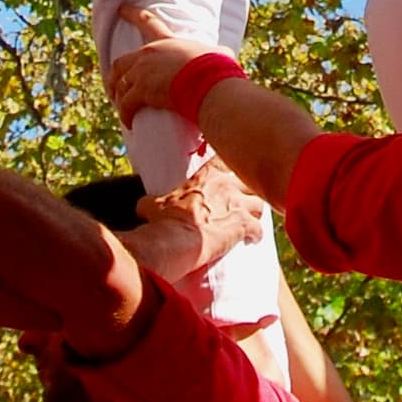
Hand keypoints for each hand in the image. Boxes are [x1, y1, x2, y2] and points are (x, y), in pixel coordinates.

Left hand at [101, 5, 209, 125]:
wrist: (208, 82)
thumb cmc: (216, 68)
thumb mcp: (217, 54)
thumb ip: (217, 52)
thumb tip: (226, 56)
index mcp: (166, 41)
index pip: (146, 21)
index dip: (132, 14)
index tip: (120, 9)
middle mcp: (149, 54)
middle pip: (120, 62)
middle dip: (114, 75)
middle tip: (113, 86)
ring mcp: (142, 73)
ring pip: (119, 84)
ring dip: (117, 96)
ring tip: (119, 107)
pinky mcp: (141, 92)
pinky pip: (126, 105)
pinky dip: (125, 114)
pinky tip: (128, 123)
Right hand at [133, 155, 266, 279]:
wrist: (174, 240)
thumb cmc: (164, 222)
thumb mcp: (153, 205)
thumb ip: (152, 201)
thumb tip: (142, 206)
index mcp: (207, 175)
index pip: (227, 161)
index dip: (233, 168)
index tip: (233, 176)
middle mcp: (226, 185)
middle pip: (250, 181)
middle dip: (249, 192)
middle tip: (243, 203)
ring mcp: (237, 204)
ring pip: (259, 203)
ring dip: (255, 213)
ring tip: (249, 222)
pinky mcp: (244, 225)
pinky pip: (259, 229)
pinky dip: (256, 235)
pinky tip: (251, 240)